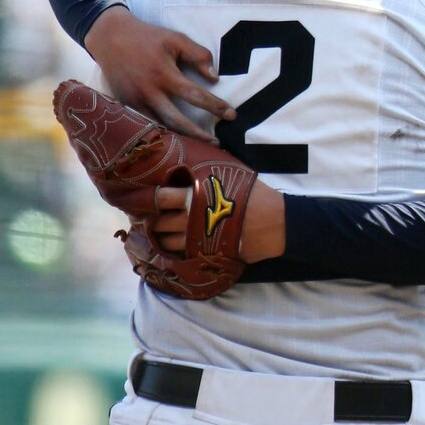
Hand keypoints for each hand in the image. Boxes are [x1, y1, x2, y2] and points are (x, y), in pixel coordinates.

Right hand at [85, 7, 234, 134]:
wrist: (110, 37)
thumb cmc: (148, 37)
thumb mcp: (176, 39)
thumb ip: (198, 55)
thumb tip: (215, 78)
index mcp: (163, 74)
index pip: (195, 95)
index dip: (216, 106)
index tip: (232, 115)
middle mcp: (148, 92)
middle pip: (177, 121)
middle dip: (199, 134)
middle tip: (217, 143)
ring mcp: (134, 101)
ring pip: (160, 128)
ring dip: (180, 139)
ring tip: (199, 147)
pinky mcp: (124, 106)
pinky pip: (145, 125)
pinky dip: (161, 134)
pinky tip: (175, 142)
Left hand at [152, 181, 284, 261]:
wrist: (276, 223)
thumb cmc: (256, 195)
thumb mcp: (231, 176)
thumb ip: (206, 175)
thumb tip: (191, 168)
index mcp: (195, 196)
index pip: (160, 197)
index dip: (150, 198)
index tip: (148, 199)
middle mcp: (191, 219)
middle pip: (158, 222)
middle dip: (153, 220)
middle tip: (154, 218)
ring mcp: (197, 239)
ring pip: (166, 242)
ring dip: (162, 237)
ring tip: (165, 233)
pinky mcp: (204, 255)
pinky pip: (180, 255)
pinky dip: (176, 250)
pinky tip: (180, 244)